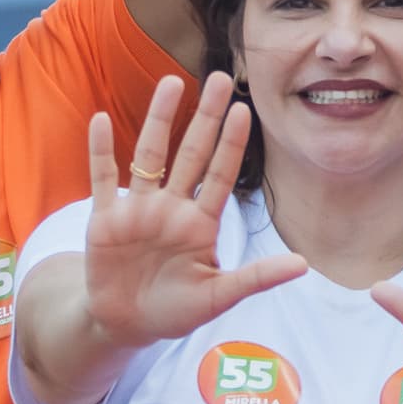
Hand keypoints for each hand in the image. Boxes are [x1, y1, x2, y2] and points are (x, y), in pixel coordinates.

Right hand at [79, 73, 305, 348]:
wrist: (127, 325)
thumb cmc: (176, 310)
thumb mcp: (218, 297)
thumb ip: (256, 278)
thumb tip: (303, 265)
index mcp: (200, 223)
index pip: (220, 174)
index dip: (232, 144)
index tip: (245, 110)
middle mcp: (172, 207)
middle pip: (191, 152)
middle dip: (205, 117)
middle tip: (220, 78)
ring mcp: (139, 209)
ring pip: (149, 154)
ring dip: (159, 119)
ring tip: (172, 83)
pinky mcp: (105, 220)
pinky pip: (103, 179)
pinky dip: (100, 150)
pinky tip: (100, 119)